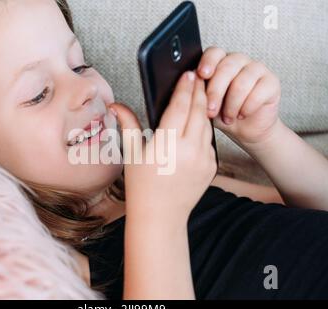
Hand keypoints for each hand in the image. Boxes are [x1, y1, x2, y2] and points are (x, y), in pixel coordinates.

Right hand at [110, 72, 216, 228]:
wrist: (161, 216)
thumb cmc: (142, 186)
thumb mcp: (132, 154)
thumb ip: (127, 125)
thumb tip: (115, 105)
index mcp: (167, 144)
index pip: (180, 106)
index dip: (185, 87)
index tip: (188, 73)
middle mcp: (189, 150)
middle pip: (198, 110)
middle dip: (199, 90)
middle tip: (198, 76)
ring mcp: (204, 159)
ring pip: (207, 124)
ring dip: (204, 107)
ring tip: (200, 94)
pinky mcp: (211, 167)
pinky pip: (210, 141)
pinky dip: (204, 129)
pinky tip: (199, 123)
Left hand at [197, 47, 281, 145]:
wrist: (245, 129)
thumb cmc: (223, 114)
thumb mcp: (204, 104)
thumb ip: (198, 92)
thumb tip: (186, 87)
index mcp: (219, 62)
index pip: (214, 52)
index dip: (208, 62)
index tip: (202, 74)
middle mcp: (238, 61)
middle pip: (227, 67)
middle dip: (216, 91)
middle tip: (211, 111)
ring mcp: (256, 69)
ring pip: (242, 81)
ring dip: (232, 104)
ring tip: (228, 117)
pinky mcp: (271, 81)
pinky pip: (259, 91)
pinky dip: (247, 107)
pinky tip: (242, 114)